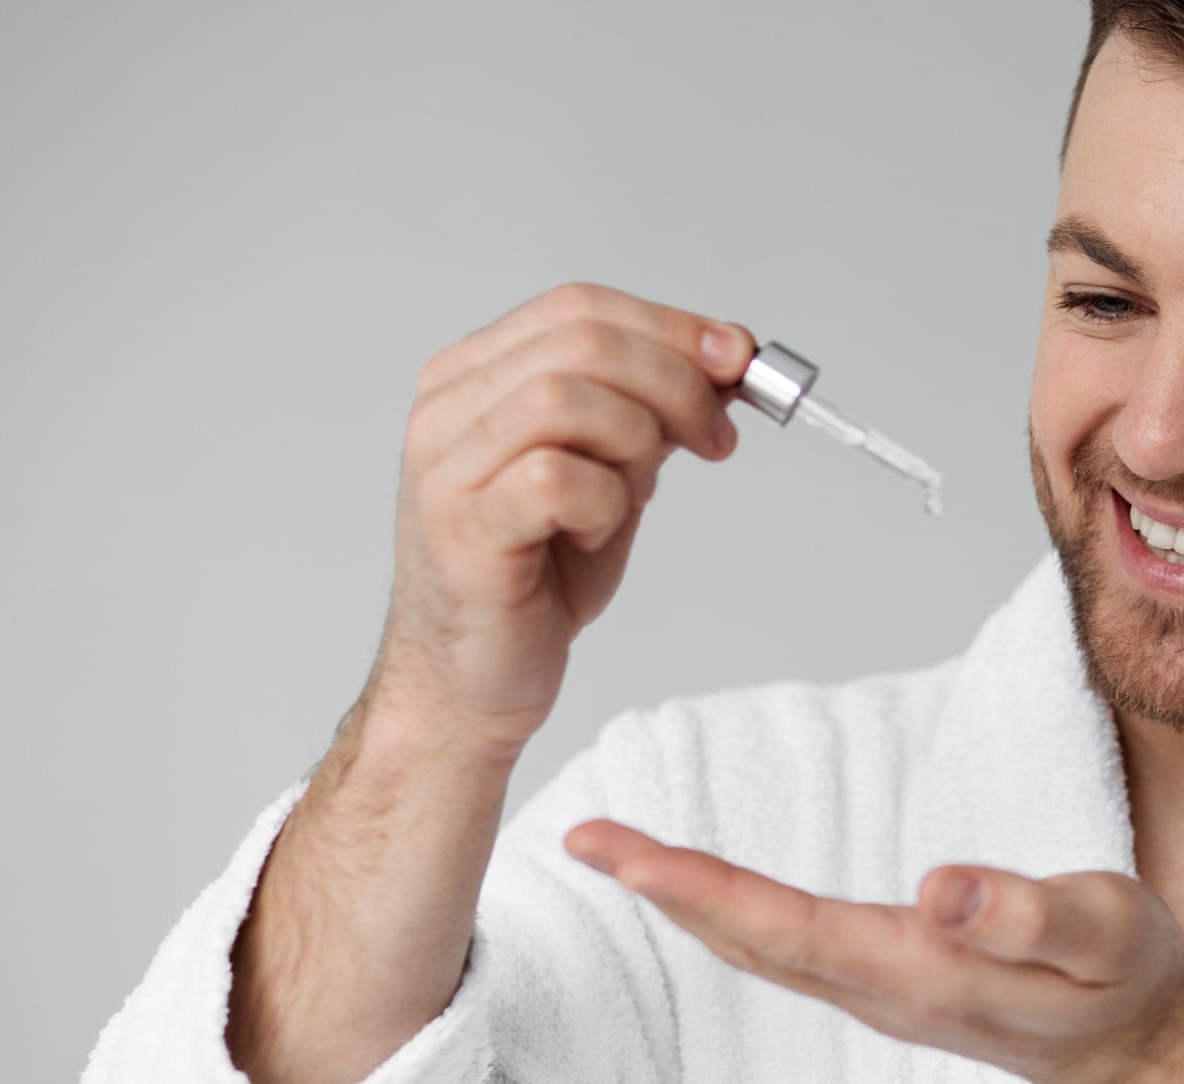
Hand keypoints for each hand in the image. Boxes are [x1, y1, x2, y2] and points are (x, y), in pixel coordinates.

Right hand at [368, 282, 756, 756]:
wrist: (476, 677)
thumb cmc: (539, 574)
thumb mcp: (614, 469)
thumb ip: (653, 409)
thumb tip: (728, 356)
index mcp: (477, 375)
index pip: (581, 307)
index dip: (672, 327)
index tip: (737, 360)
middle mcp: (448, 408)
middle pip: (583, 340)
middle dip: (677, 383)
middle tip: (716, 439)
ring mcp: (446, 467)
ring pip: (567, 398)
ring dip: (636, 444)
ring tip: (632, 496)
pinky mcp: (461, 528)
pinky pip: (555, 480)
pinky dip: (603, 504)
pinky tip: (590, 535)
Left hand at [564, 822, 1183, 1083]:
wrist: (1137, 1052)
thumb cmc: (1125, 982)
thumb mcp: (1104, 935)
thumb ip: (1028, 916)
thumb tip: (938, 890)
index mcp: (921, 973)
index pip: (786, 927)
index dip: (697, 887)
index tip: (620, 850)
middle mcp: (882, 988)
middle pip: (750, 940)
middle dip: (661, 887)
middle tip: (584, 834)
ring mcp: (880, 991)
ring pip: (760, 947)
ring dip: (685, 899)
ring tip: (621, 852)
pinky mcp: (888, 980)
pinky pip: (786, 947)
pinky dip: (730, 911)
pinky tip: (705, 890)